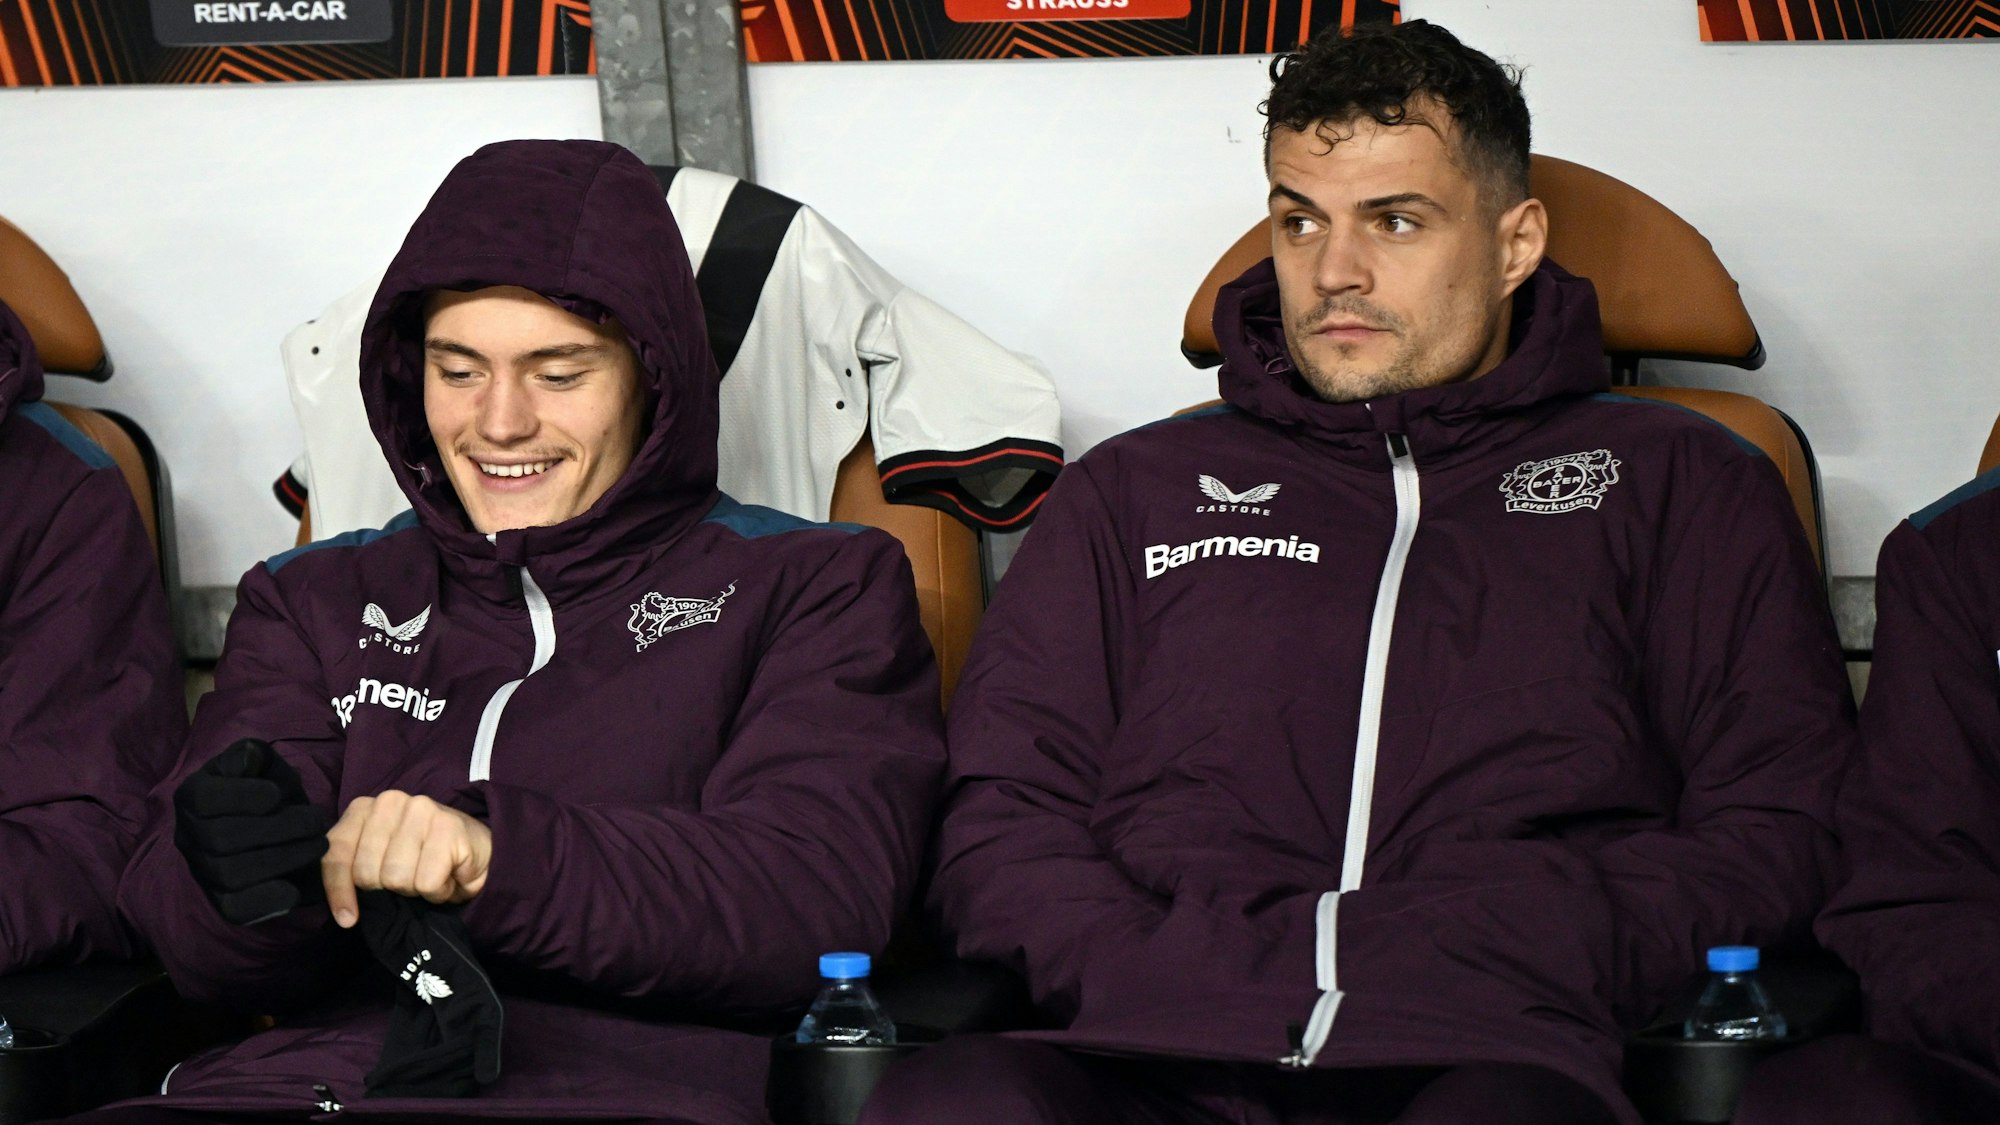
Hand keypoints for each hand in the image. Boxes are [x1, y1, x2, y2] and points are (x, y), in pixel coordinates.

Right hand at [173, 738, 329, 924]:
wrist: (281, 826)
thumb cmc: (270, 789)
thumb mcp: (264, 764)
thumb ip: (252, 755)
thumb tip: (245, 759)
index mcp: (192, 796)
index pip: (204, 799)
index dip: (242, 797)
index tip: (277, 795)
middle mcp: (188, 837)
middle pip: (221, 839)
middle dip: (278, 830)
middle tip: (316, 823)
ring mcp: (203, 872)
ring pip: (232, 874)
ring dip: (284, 859)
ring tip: (317, 845)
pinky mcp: (221, 901)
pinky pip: (235, 910)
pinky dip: (267, 900)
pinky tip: (295, 886)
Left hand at [322, 790, 493, 927]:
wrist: (479, 849)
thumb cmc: (423, 857)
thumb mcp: (378, 860)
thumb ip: (354, 871)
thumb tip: (345, 913)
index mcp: (363, 808)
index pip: (335, 853)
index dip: (338, 891)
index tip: (347, 918)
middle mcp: (389, 801)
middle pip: (366, 873)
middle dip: (388, 889)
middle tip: (411, 878)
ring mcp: (420, 810)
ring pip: (397, 879)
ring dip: (416, 890)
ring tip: (430, 875)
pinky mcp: (448, 826)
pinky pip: (427, 883)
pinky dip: (439, 891)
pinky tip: (449, 876)